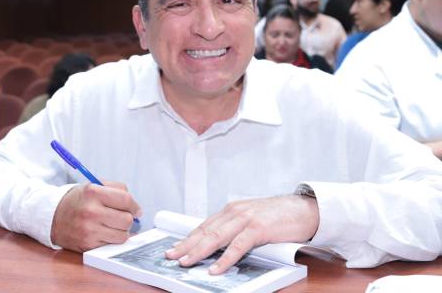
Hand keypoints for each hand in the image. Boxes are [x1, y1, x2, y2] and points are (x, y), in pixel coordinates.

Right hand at [50, 181, 141, 251]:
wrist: (53, 217)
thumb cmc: (77, 201)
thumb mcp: (93, 186)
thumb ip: (115, 189)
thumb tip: (136, 207)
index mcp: (93, 192)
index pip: (125, 199)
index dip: (134, 206)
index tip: (136, 209)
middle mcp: (91, 211)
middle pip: (127, 219)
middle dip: (127, 219)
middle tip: (121, 217)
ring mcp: (89, 230)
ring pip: (122, 235)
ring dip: (121, 231)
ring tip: (111, 225)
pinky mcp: (88, 244)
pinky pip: (112, 245)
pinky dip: (111, 240)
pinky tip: (103, 233)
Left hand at [165, 195, 318, 274]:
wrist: (305, 209)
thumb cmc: (280, 217)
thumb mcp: (252, 220)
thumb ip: (236, 230)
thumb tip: (219, 247)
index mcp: (231, 210)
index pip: (204, 226)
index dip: (188, 238)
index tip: (175, 248)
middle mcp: (234, 212)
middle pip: (205, 231)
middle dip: (187, 245)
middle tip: (172, 256)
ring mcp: (246, 219)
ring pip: (216, 237)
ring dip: (199, 251)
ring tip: (187, 262)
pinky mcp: (259, 228)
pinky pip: (238, 246)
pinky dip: (225, 258)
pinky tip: (215, 268)